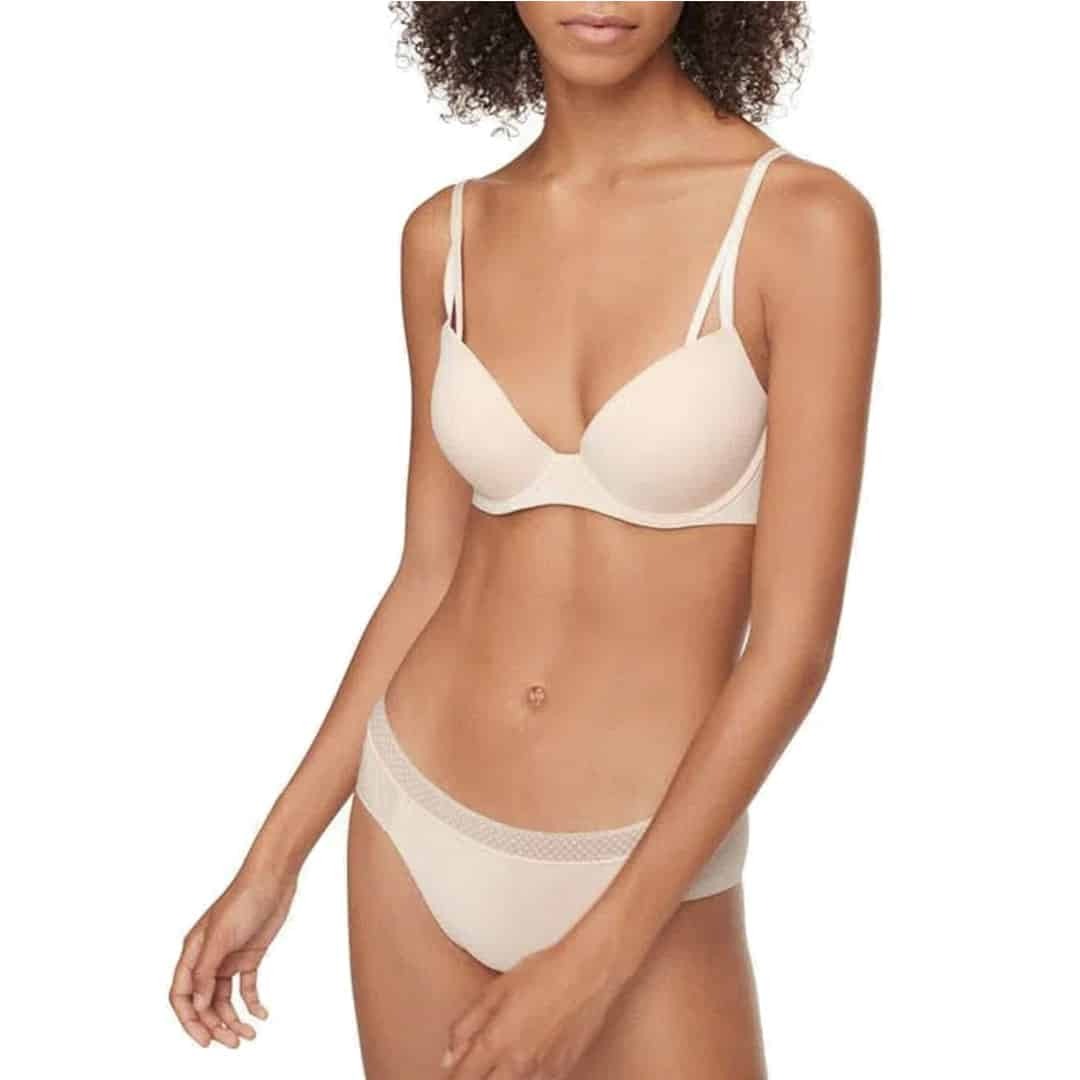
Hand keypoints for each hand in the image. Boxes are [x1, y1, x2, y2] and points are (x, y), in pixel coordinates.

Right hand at [169, 863, 297, 1047]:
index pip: (182, 995)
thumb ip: (206, 971)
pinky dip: (252, 1004)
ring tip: (249, 1035)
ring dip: (234, 1019)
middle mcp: (208, 959)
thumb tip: (198, 1005)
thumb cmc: (243, 900)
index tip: (205, 1041)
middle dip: (215, 1026)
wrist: (273, 878)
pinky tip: (262, 1015)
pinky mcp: (249, 956)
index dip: (190, 1021)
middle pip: (204, 1003)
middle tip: (234, 1044)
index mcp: (193, 953)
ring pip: (224, 999)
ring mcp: (228, 958)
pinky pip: (246, 987)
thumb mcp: (221, 936)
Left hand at [441, 918, 628, 1078]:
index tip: (453, 1072)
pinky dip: (525, 1077)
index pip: (462, 1079)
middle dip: (476, 1079)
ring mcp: (542, 1074)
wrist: (590, 972)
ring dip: (501, 1078)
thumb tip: (450, 1055)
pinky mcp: (562, 1074)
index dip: (454, 1077)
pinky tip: (525, 1060)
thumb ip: (467, 1024)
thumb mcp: (497, 989)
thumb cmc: (546, 973)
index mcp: (496, 1044)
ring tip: (504, 1058)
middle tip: (475, 1068)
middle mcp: (518, 1066)